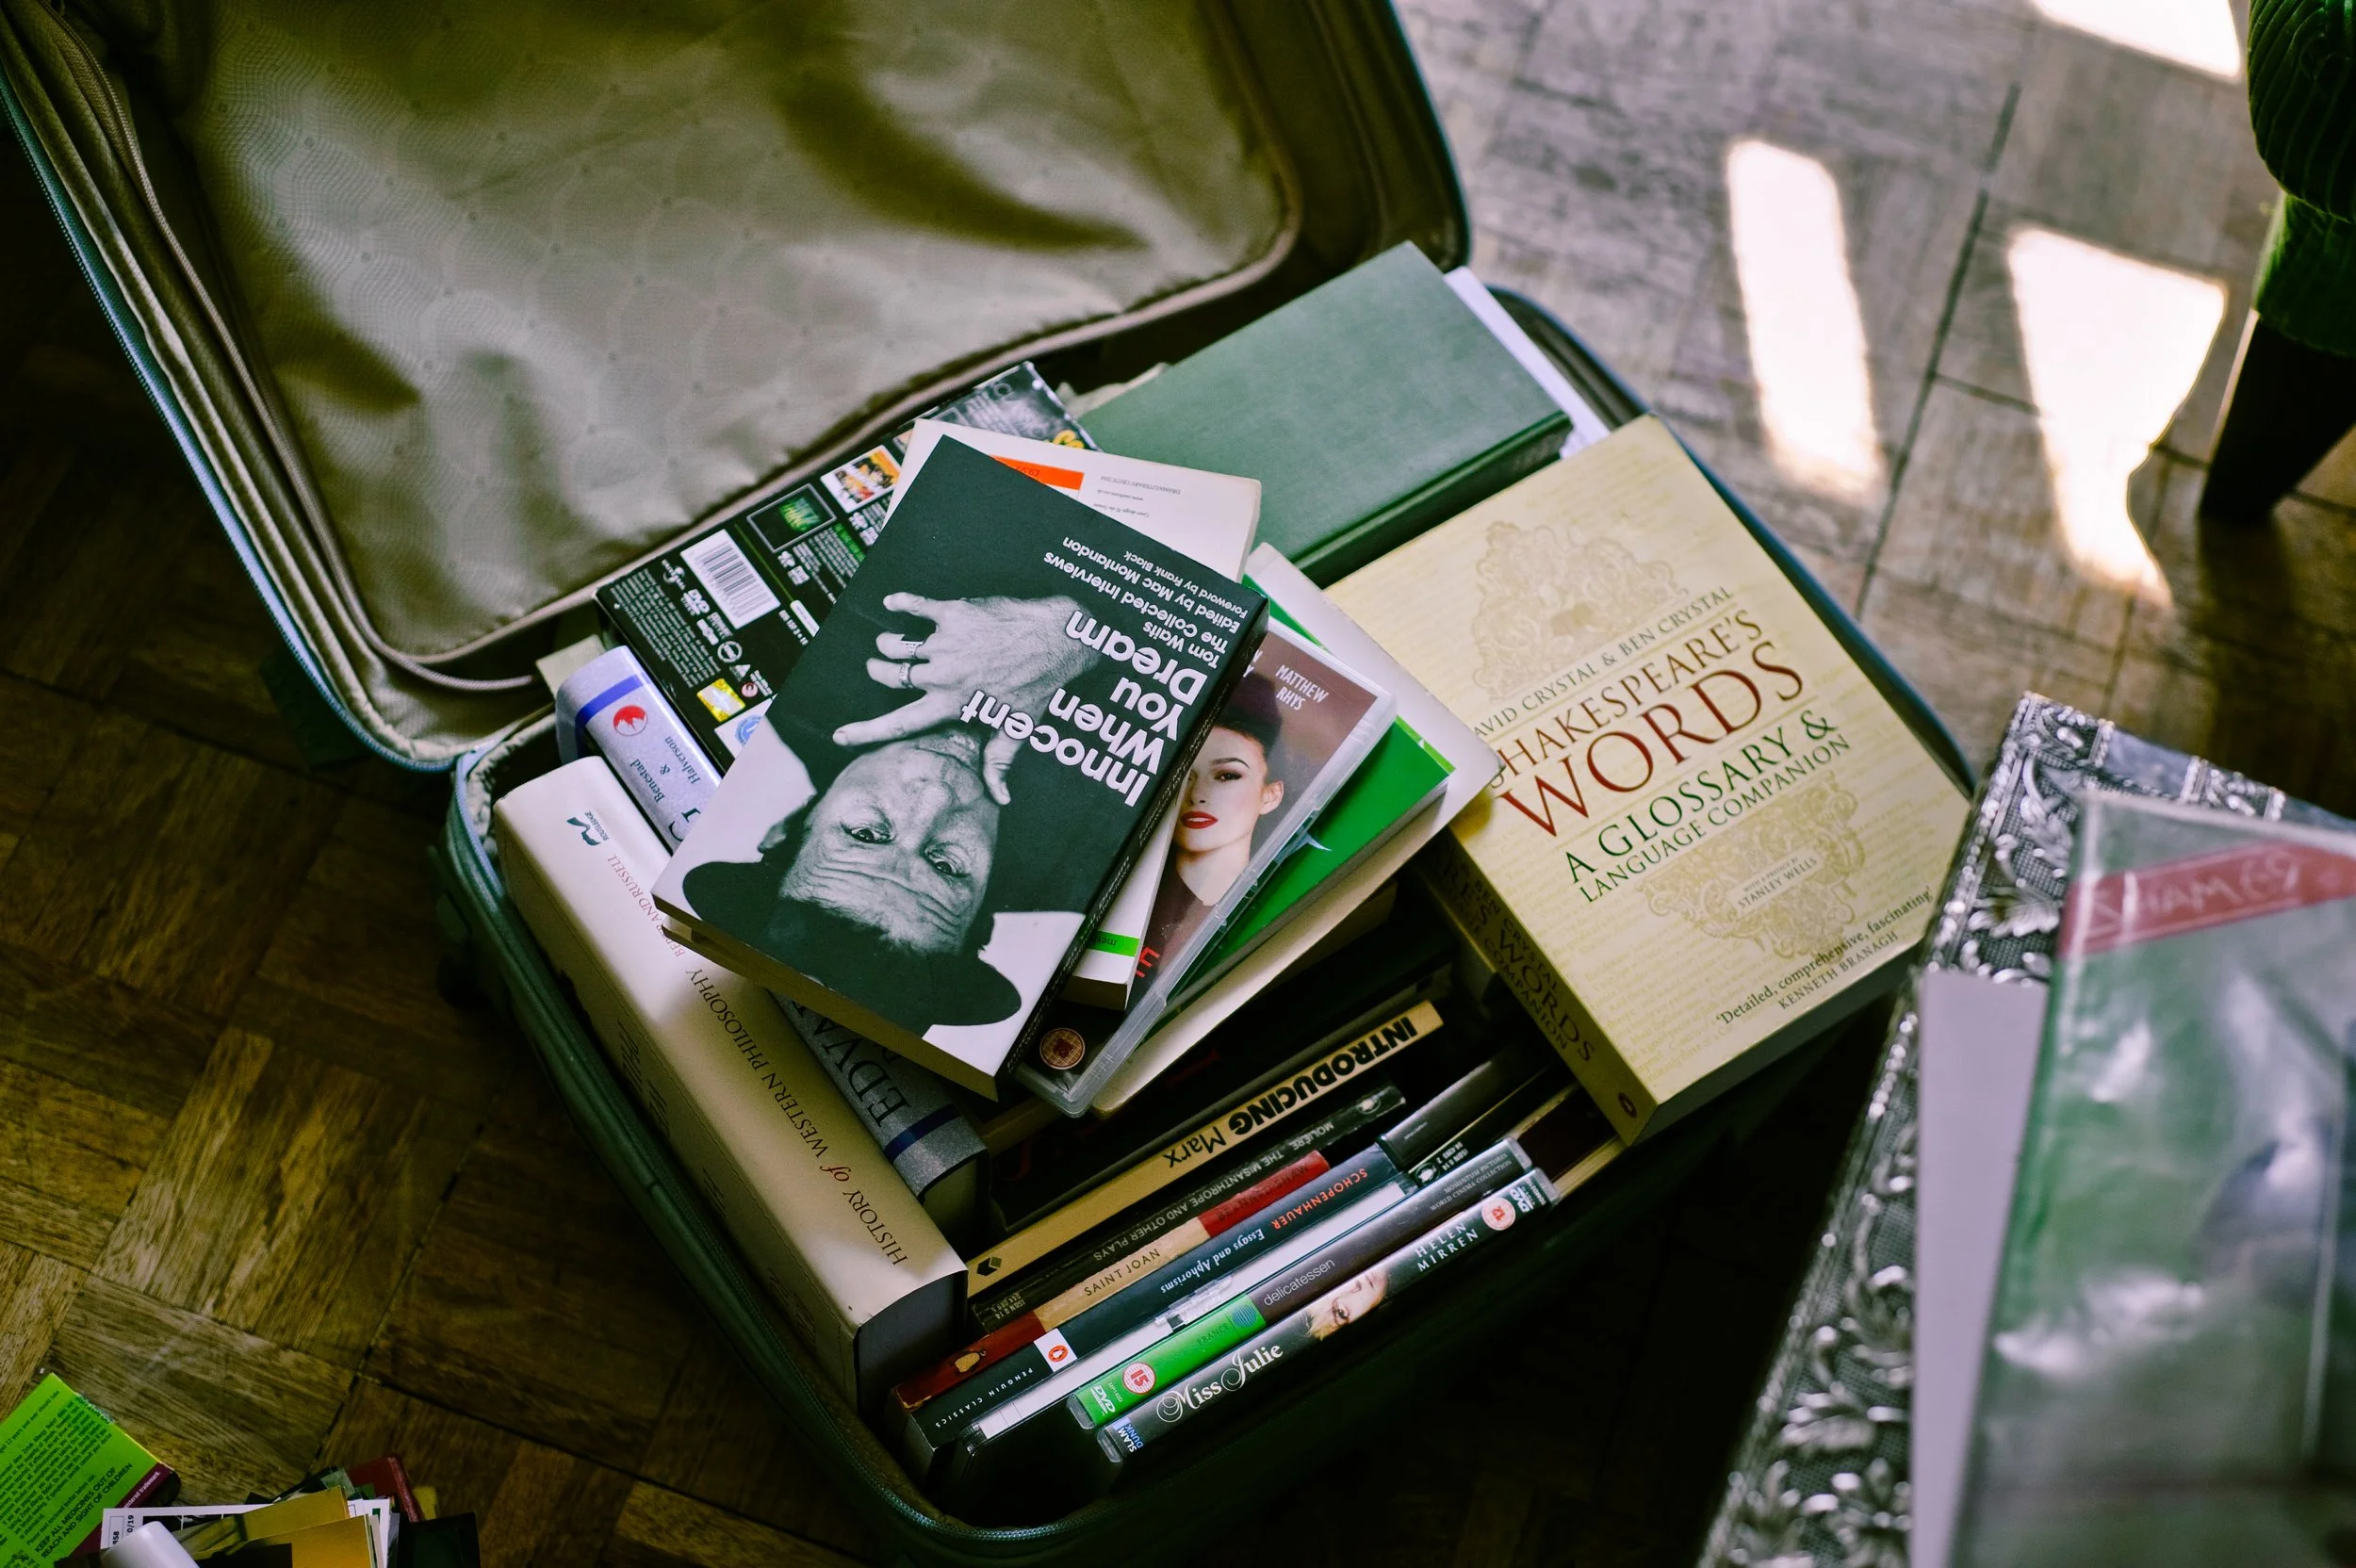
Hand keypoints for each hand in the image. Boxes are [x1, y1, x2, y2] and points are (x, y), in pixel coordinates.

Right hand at [833, 592, 1099, 783]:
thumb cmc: (1037, 685)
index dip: (865, 733)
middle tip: (882, 667)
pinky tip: (894, 602)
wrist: (1056, 638)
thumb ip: (999, 762)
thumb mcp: (1016, 727)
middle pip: (888, 674)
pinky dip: (901, 602)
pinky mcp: (954, 612)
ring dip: (889, 643)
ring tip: (893, 643)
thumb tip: (1000, 799)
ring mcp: (946, 642)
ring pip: (896, 643)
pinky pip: (915, 604)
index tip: (840, 736)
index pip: (899, 724)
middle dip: (879, 671)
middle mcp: (942, 675)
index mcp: (951, 705)